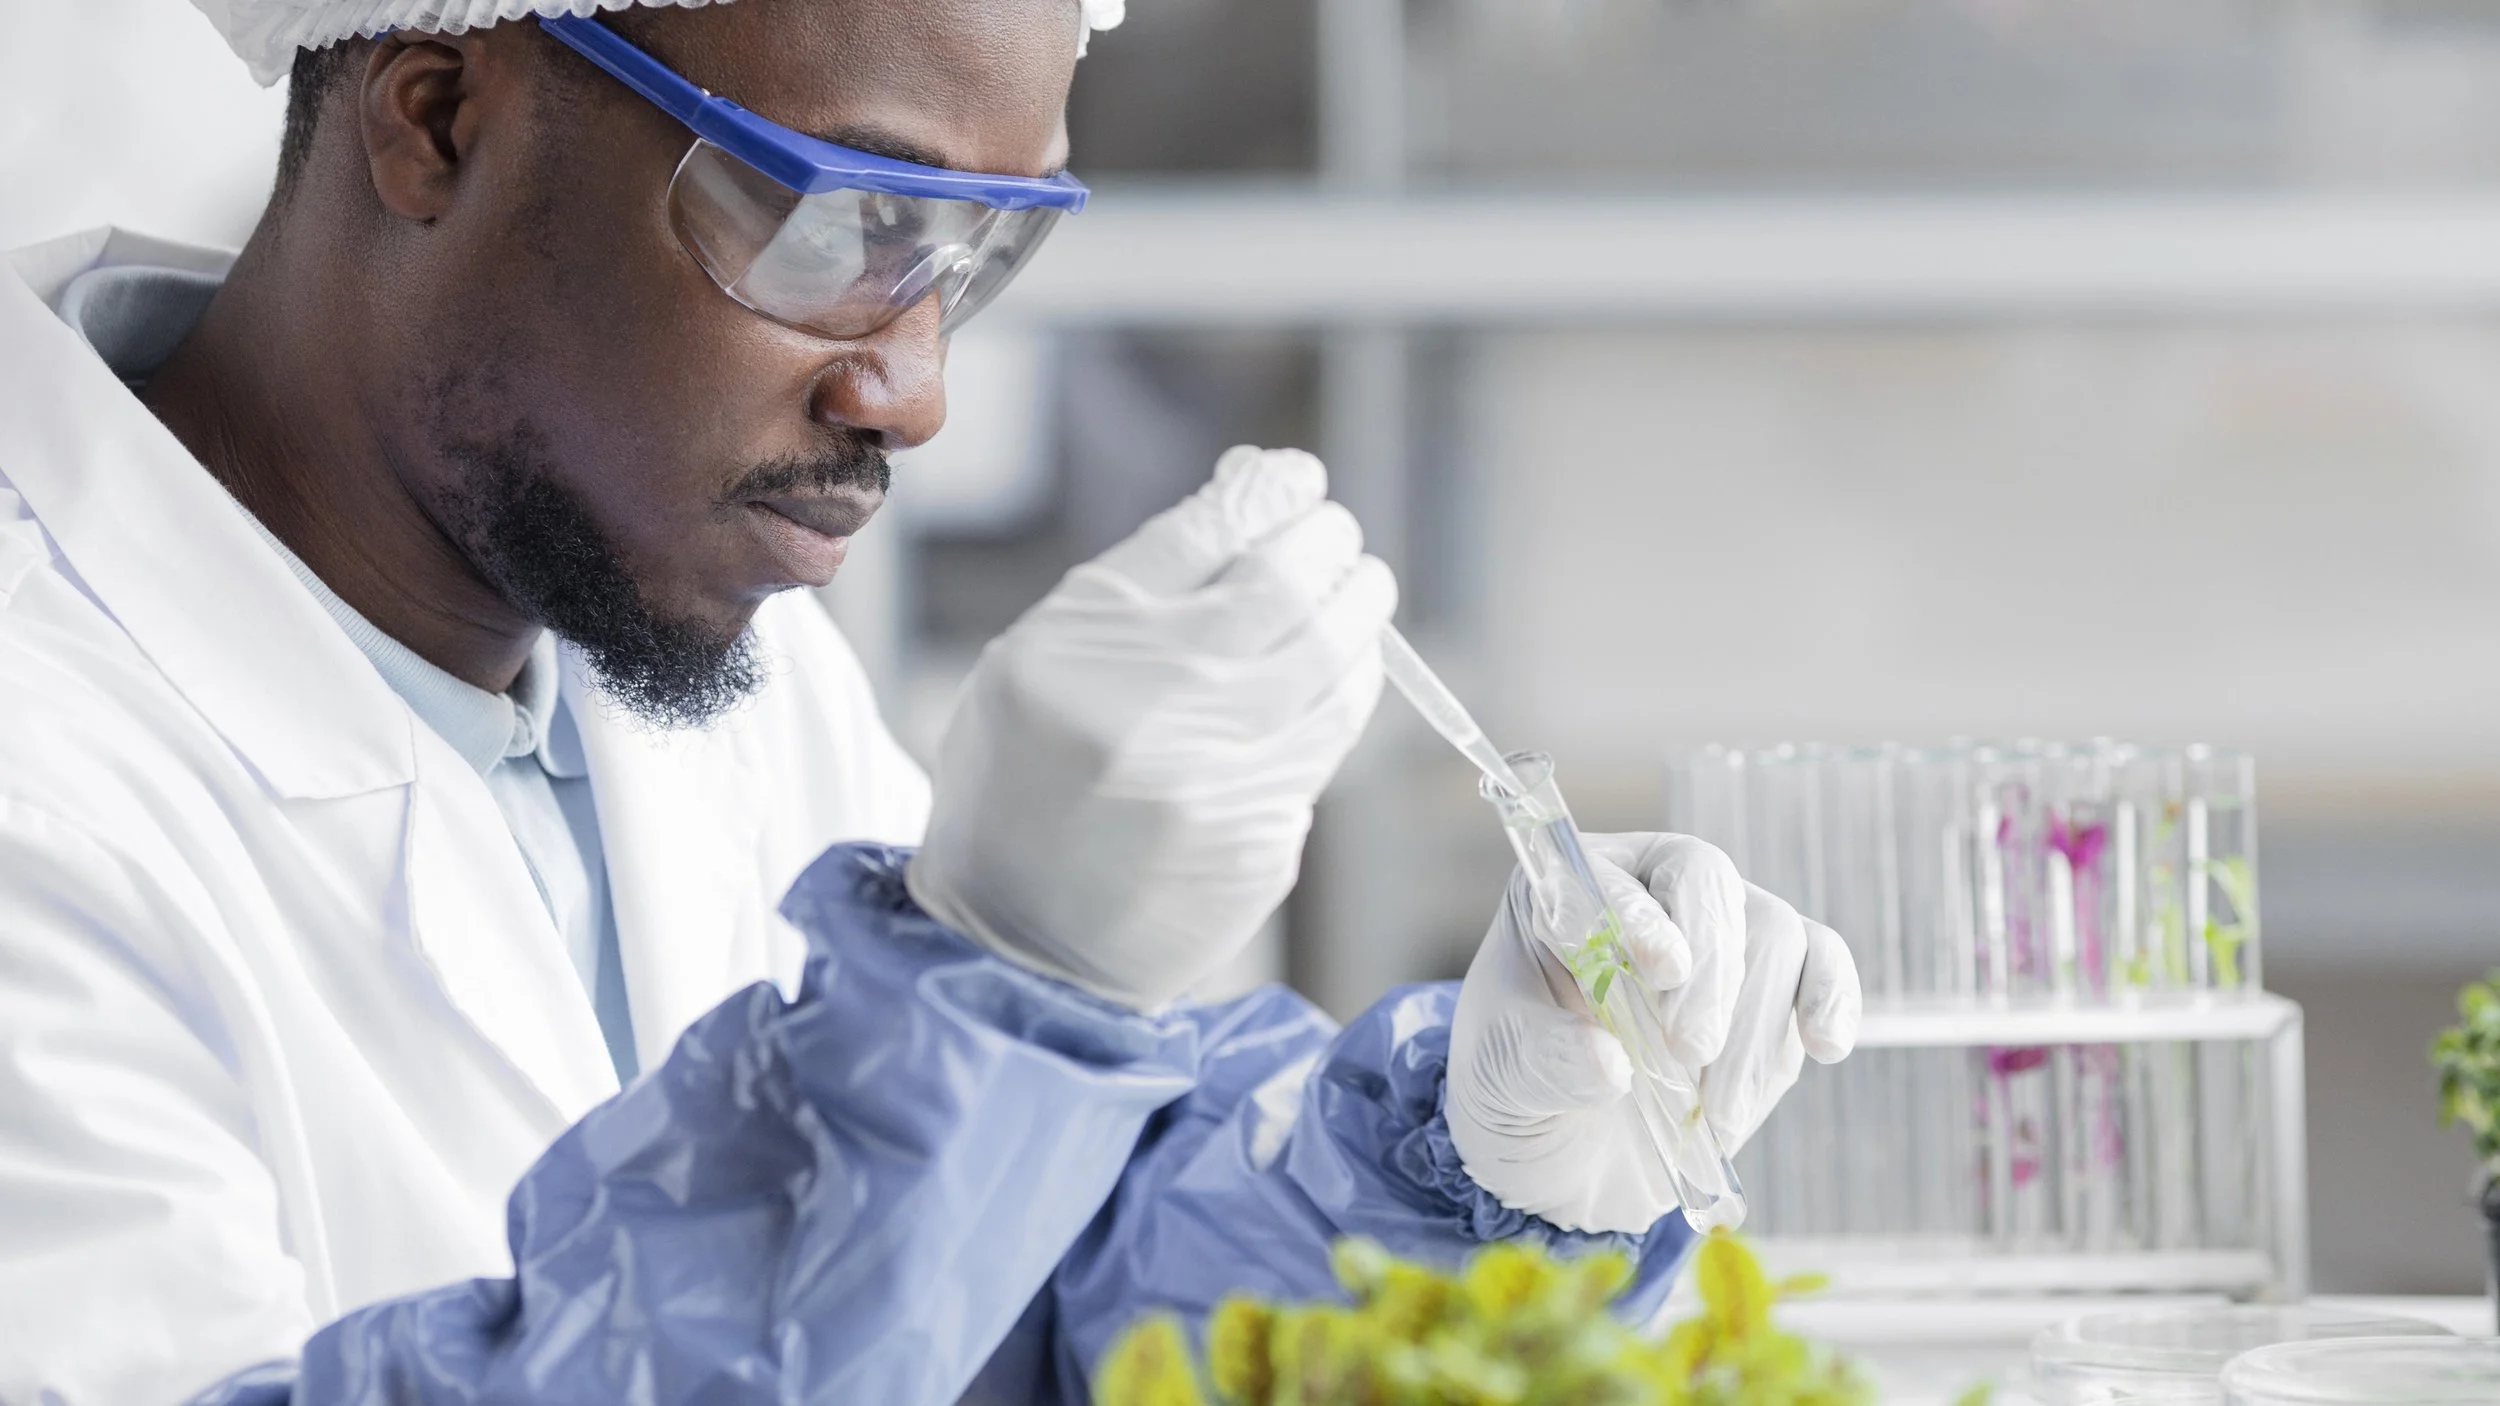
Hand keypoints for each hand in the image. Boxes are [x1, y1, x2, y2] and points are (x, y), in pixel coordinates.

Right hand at [908, 447, 1396, 1009]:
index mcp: (1080, 647)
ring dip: (1361, 616)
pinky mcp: (1260, 839)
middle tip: (1336, 540)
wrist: (1016, 941)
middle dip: (1331, 547)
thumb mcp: (1041, 655)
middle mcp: (1152, 708)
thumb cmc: (1022, 779)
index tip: (1300, 483)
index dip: (1277, 495)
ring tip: (1357, 595)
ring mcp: (1215, 782)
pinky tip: (1334, 679)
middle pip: (1289, 590)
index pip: (1214, 532)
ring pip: (1335, 667)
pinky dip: (1342, 696)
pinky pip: (1326, 745)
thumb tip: (1260, 486)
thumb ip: (1148, 576)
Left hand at [1444, 833, 1861, 1233]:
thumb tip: (1609, 1065)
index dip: (1641, 913)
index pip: (1612, 872)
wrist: (1564, 1153)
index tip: (1661, 968)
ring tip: (1716, 1109)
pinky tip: (1825, 1044)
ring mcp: (1720, 935)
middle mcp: (1651, 893)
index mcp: (1570, 890)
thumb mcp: (1502, 1077)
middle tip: (1691, 1052)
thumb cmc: (1518, 1090)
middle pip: (1707, 886)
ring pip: (1772, 934)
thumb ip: (1546, 1062)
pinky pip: (1821, 966)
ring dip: (1753, 1025)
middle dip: (1710, 972)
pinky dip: (1832, 1001)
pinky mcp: (1773, 987)